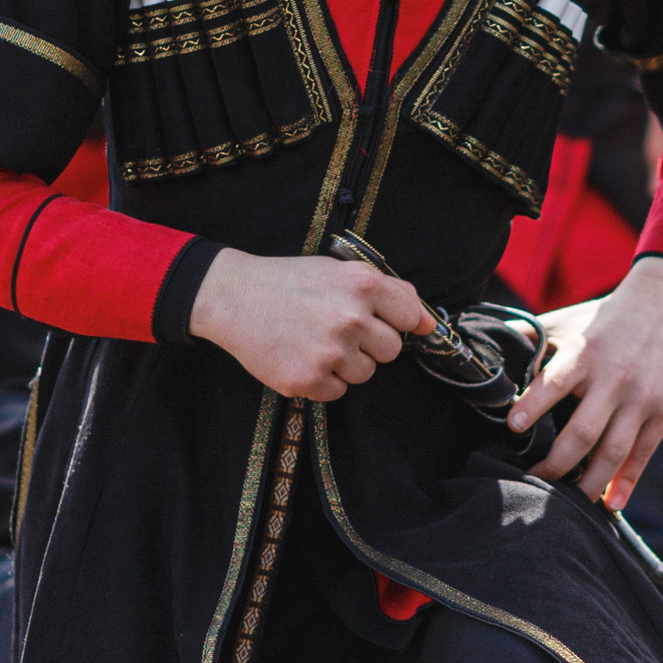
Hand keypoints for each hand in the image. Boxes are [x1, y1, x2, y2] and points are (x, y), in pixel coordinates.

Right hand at [190, 248, 430, 399]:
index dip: (394, 320)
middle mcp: (351, 318)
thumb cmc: (290, 282)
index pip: (410, 317)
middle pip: (390, 350)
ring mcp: (330, 352)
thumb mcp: (339, 271)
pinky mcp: (308, 380)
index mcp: (363, 285)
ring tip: (314, 340)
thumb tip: (428, 322)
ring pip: (365, 374)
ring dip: (346, 364)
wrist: (234, 297)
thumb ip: (388, 292)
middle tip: (335, 328)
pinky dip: (322, 380)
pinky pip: (337, 391)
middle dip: (369, 344)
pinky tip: (301, 356)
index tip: (379, 321)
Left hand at [509, 255, 662, 506]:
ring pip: (613, 451)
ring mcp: (642, 398)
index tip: (512, 427)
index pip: (555, 382)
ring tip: (567, 503)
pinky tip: (610, 504)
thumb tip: (484, 347)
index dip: (533, 405)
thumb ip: (529, 337)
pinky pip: (643, 453)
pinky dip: (626, 482)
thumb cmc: (605, 318)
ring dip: (588, 483)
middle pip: (583, 432)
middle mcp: (614, 378)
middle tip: (532, 482)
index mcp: (585, 354)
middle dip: (556, 464)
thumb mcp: (567, 322)